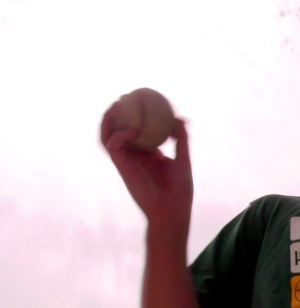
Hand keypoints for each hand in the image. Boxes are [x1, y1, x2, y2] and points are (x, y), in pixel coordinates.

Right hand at [100, 102, 192, 228]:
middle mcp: (134, 156)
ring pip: (108, 136)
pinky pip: (113, 146)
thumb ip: (181, 139)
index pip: (136, 130)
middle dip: (116, 114)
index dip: (134, 115)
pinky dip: (120, 135)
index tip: (141, 100)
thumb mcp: (183, 160)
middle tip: (124, 98)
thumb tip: (180, 118)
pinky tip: (132, 129)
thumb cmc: (179, 190)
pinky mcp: (122, 167)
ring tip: (117, 105)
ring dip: (109, 120)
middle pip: (117, 130)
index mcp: (148, 154)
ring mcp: (127, 161)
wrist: (172, 210)